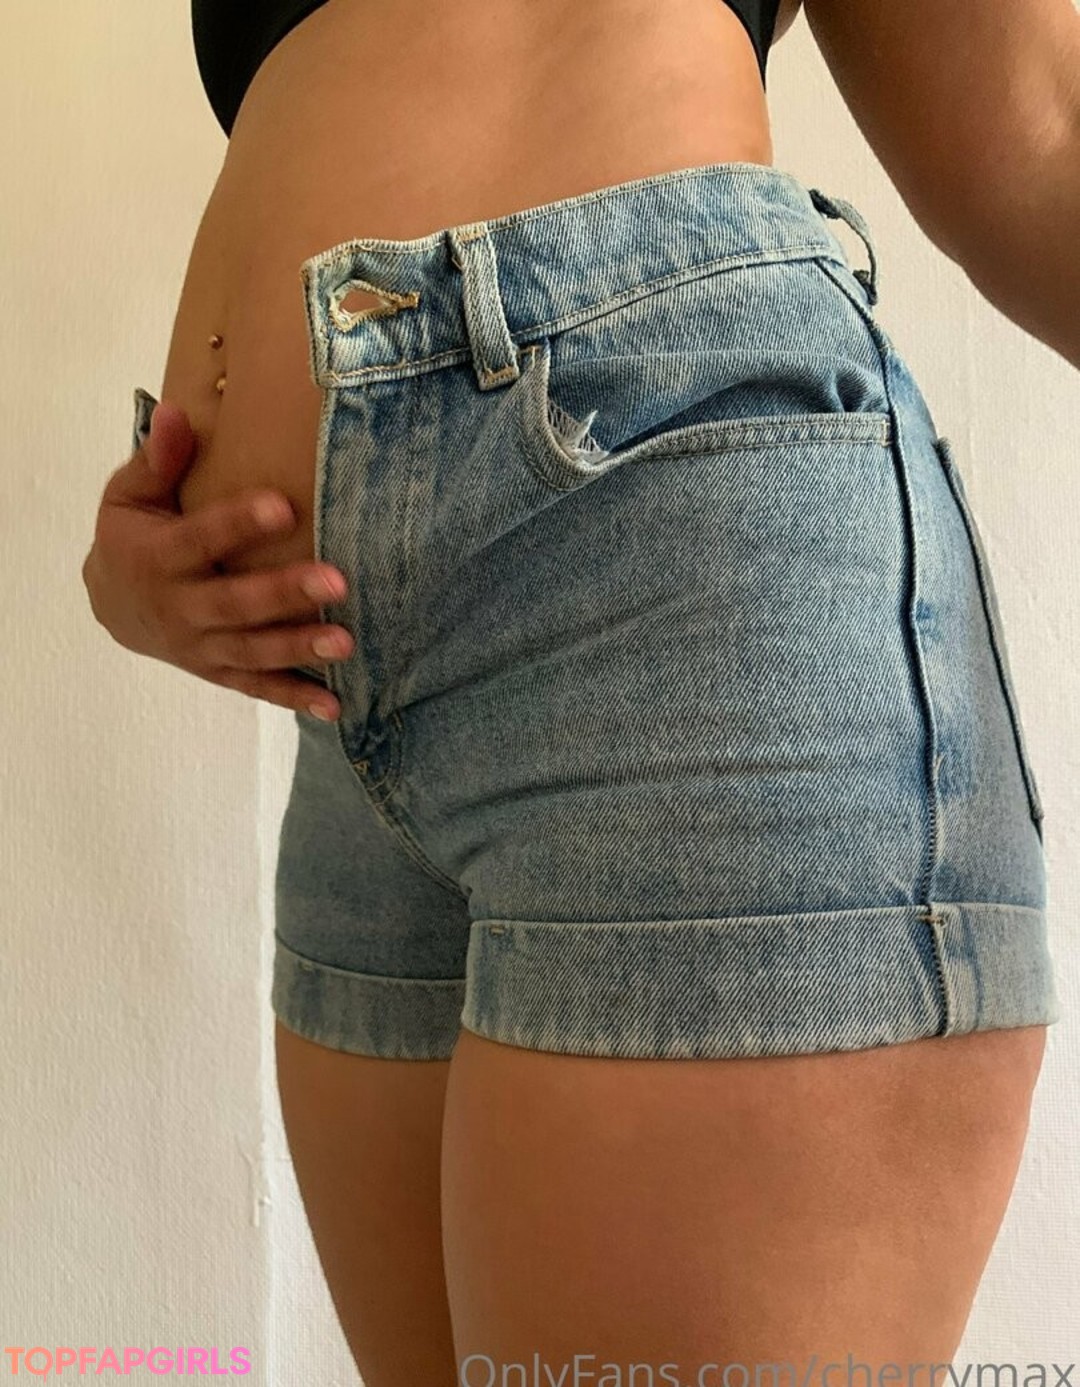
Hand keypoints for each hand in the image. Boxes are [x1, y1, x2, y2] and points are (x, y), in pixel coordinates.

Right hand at [82, 398, 352, 719]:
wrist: (109, 604)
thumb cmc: (130, 537)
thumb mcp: (129, 495)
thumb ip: (157, 460)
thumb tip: (176, 413)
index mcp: (157, 558)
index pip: (199, 539)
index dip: (238, 523)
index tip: (283, 506)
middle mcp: (178, 608)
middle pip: (234, 604)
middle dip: (285, 593)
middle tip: (336, 582)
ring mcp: (198, 647)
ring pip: (251, 651)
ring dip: (299, 649)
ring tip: (346, 643)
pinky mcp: (216, 672)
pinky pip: (256, 689)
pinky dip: (294, 699)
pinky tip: (335, 707)